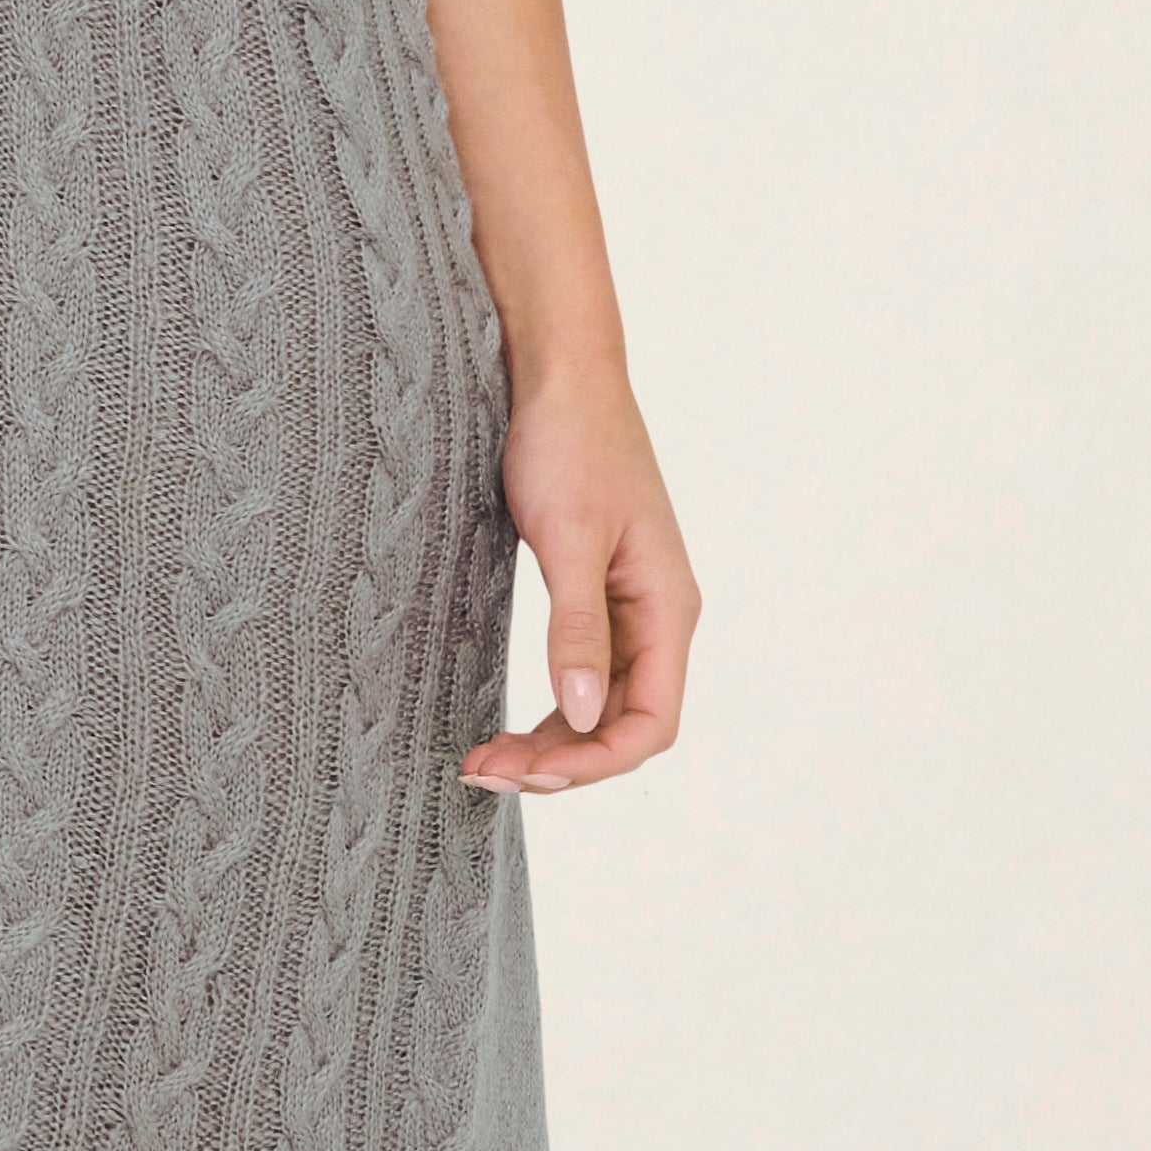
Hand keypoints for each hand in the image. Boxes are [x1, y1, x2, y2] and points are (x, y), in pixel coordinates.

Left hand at [463, 357, 696, 794]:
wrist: (557, 373)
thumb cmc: (568, 443)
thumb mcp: (568, 538)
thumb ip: (578, 629)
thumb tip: (586, 716)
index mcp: (668, 607)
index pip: (651, 723)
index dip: (594, 763)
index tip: (528, 777)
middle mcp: (657, 616)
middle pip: (624, 724)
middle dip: (561, 761)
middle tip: (483, 772)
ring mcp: (628, 606)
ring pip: (600, 706)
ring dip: (551, 741)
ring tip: (483, 759)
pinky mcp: (595, 592)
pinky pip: (583, 673)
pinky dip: (550, 707)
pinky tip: (508, 724)